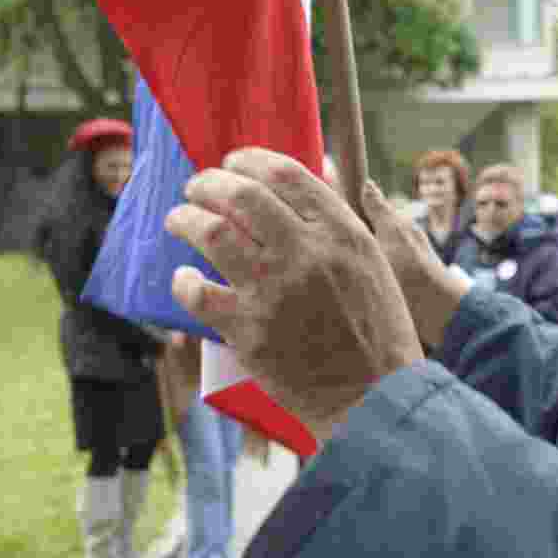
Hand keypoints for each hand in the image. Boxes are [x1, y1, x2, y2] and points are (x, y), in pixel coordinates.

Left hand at [166, 148, 423, 441]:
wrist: (376, 396)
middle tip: (196, 190)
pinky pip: (196, 291)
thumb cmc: (379, 334)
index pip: (286, 175)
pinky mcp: (250, 330)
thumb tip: (310, 187)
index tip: (232, 164)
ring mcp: (276, 291)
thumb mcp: (375, 267)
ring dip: (185, 219)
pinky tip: (182, 279)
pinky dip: (181, 281)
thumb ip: (341, 229)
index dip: (248, 161)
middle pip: (241, 194)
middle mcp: (309, 254)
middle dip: (208, 184)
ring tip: (178, 221)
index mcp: (344, 235)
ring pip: (210, 232)